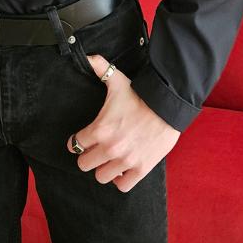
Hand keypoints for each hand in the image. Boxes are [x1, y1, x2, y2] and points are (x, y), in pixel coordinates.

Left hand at [67, 54, 179, 191]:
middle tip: (96, 150)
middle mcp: (110, 148)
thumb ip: (100, 68)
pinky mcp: (141, 169)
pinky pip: (122, 186)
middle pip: (84, 164)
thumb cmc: (141, 94)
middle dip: (88, 157)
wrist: (168, 106)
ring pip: (101, 177)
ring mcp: (125, 160)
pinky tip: (123, 169)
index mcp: (99, 129)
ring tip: (110, 160)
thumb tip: (88, 56)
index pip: (74, 145)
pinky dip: (121, 180)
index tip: (82, 140)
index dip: (76, 142)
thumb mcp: (117, 80)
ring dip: (104, 169)